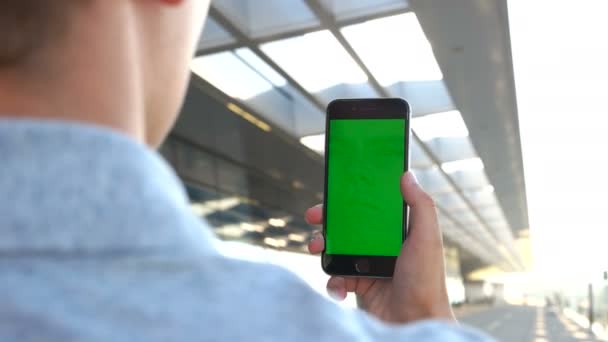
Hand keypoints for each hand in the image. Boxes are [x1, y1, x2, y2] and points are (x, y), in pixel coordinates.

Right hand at [306, 171, 454, 323]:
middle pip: (351, 226)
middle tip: (314, 218)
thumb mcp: (427, 239)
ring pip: (340, 249)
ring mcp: (371, 265)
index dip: (354, 199)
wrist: (415, 322)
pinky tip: (338, 285)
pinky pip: (338, 277)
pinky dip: (333, 280)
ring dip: (324, 248)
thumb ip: (421, 206)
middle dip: (330, 221)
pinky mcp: (361, 285)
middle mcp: (385, 246)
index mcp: (400, 232)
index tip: (337, 192)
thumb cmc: (426, 283)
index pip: (373, 208)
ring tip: (317, 249)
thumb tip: (407, 175)